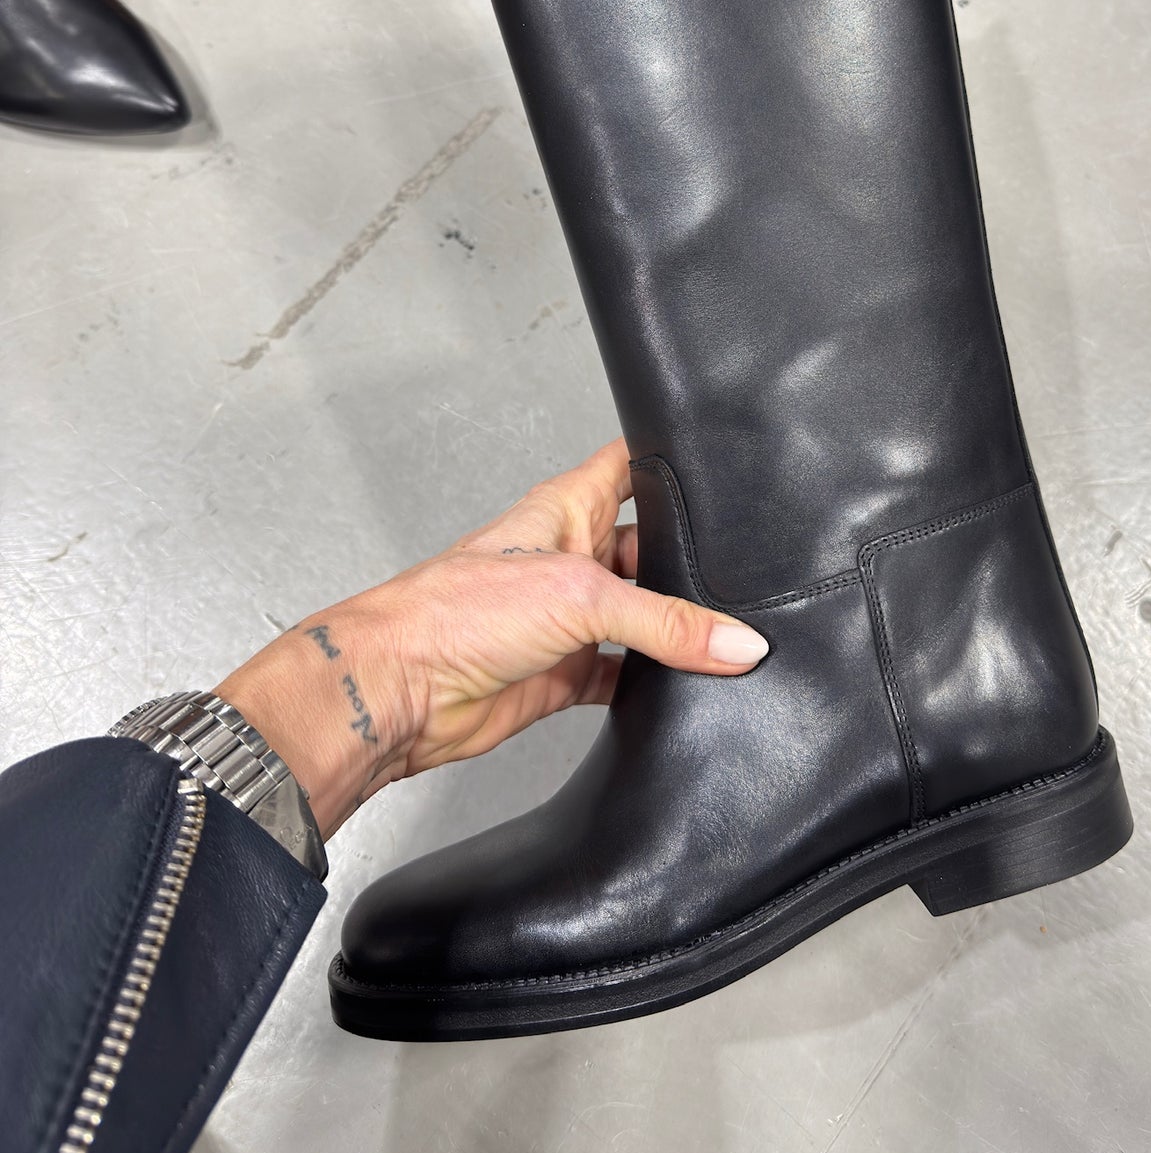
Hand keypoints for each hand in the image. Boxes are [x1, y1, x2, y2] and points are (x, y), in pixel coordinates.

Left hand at [217, 439, 767, 840]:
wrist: (399, 691)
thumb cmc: (454, 612)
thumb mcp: (579, 596)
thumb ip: (664, 622)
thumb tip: (736, 643)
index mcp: (569, 509)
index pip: (630, 466)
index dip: (672, 462)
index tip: (727, 468)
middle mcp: (571, 558)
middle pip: (651, 551)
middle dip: (691, 566)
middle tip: (749, 578)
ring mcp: (567, 619)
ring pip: (642, 618)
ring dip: (676, 631)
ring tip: (730, 638)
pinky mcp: (563, 674)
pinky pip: (623, 677)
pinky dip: (652, 686)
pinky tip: (685, 690)